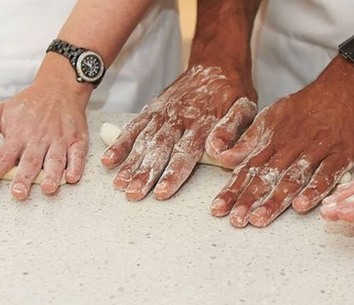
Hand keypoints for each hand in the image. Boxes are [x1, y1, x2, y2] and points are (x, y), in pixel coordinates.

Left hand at [0, 77, 90, 199]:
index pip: (1, 157)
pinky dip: (75, 167)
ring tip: (47, 189)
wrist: (58, 88)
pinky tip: (72, 178)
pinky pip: (77, 155)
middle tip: (18, 194)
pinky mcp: (76, 140)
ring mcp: (58, 140)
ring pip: (54, 161)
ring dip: (52, 175)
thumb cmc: (28, 104)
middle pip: (29, 162)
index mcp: (17, 135)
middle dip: (24, 179)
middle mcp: (37, 139)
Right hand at [100, 64, 256, 200]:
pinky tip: (108, 161)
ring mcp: (163, 114)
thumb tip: (219, 150)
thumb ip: (232, 130)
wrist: (216, 62)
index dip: (173, 173)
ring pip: (144, 141)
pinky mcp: (152, 109)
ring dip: (130, 164)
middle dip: (145, 173)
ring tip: (120, 184)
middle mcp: (179, 119)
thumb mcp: (244, 107)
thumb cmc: (232, 92)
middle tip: (134, 193)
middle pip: (160, 150)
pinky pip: (133, 127)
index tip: (162, 192)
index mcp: (203, 122)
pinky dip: (120, 143)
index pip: (186, 152)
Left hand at [209, 57, 353, 227]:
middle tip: (237, 220)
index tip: (218, 208)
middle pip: (267, 177)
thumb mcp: (270, 117)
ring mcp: (316, 151)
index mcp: (272, 141)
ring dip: (275, 200)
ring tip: (260, 219)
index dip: (232, 190)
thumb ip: (248, 142)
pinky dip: (314, 190)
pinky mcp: (340, 155)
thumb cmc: (305, 108)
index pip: (248, 169)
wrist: (343, 88)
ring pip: (292, 179)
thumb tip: (224, 159)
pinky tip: (301, 205)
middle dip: (249, 200)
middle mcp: (290, 147)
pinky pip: (326, 175)